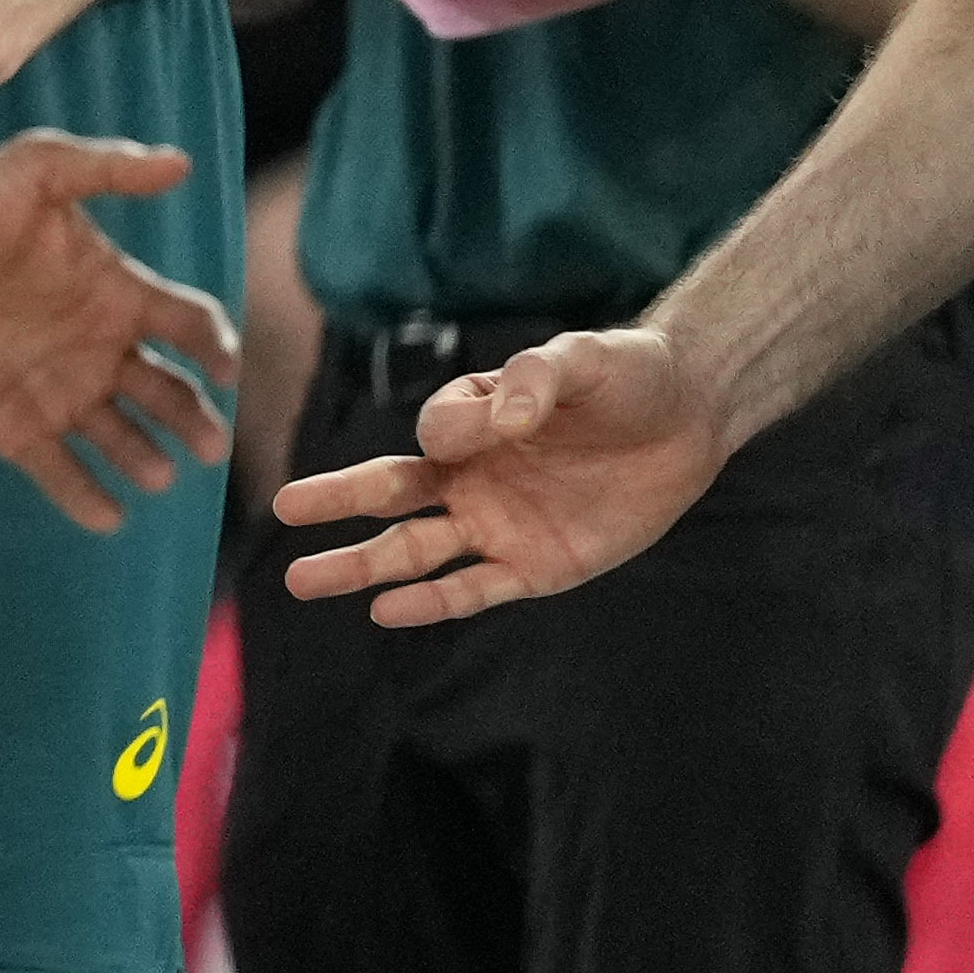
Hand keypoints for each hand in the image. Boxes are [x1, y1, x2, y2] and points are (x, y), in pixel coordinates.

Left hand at [0, 134, 235, 532]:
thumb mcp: (39, 168)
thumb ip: (110, 168)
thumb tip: (183, 162)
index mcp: (114, 291)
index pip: (188, 325)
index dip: (214, 345)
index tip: (223, 365)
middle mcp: (96, 347)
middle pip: (166, 392)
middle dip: (193, 418)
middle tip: (207, 443)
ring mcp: (56, 390)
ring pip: (121, 438)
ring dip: (145, 459)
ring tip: (158, 473)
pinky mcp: (10, 424)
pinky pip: (58, 470)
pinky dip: (85, 497)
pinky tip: (109, 515)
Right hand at [272, 322, 728, 623]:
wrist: (689, 418)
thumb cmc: (628, 376)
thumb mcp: (584, 360)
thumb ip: (537, 379)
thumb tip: (502, 419)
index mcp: (475, 422)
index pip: (433, 435)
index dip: (450, 433)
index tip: (489, 424)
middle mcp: (473, 477)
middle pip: (391, 495)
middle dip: (336, 502)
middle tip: (284, 510)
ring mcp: (500, 526)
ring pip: (414, 551)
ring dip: (361, 566)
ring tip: (301, 578)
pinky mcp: (539, 568)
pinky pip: (475, 591)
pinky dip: (432, 604)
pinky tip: (387, 612)